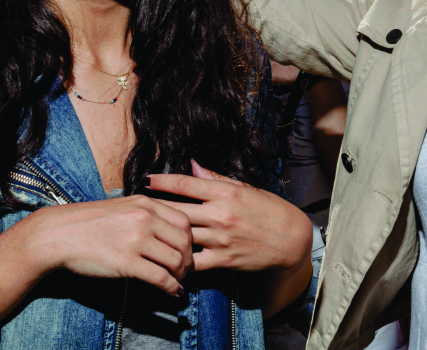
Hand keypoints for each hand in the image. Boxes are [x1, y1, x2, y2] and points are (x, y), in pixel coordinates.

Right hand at [26, 195, 192, 295]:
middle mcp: (144, 218)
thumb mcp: (121, 206)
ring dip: (180, 275)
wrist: (58, 234)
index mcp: (145, 203)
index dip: (190, 239)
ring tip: (176, 282)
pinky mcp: (126, 262)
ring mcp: (136, 239)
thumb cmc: (87, 223)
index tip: (186, 251)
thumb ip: (145, 213)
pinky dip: (170, 288)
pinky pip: (160, 277)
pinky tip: (171, 292)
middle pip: (184, 241)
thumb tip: (167, 230)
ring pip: (176, 260)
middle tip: (184, 271)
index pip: (184, 221)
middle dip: (188, 259)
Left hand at [148, 161, 311, 272]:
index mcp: (226, 193)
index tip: (146, 180)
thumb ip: (216, 178)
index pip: (186, 184)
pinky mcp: (223, 260)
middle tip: (136, 205)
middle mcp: (221, 214)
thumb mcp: (245, 188)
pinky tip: (165, 257)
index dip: (162, 181)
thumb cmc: (269, 210)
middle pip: (177, 210)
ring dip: (162, 233)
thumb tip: (192, 164)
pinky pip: (193, 262)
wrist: (291, 241)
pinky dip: (178, 261)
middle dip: (154, 207)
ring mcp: (221, 239)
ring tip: (145, 231)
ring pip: (182, 236)